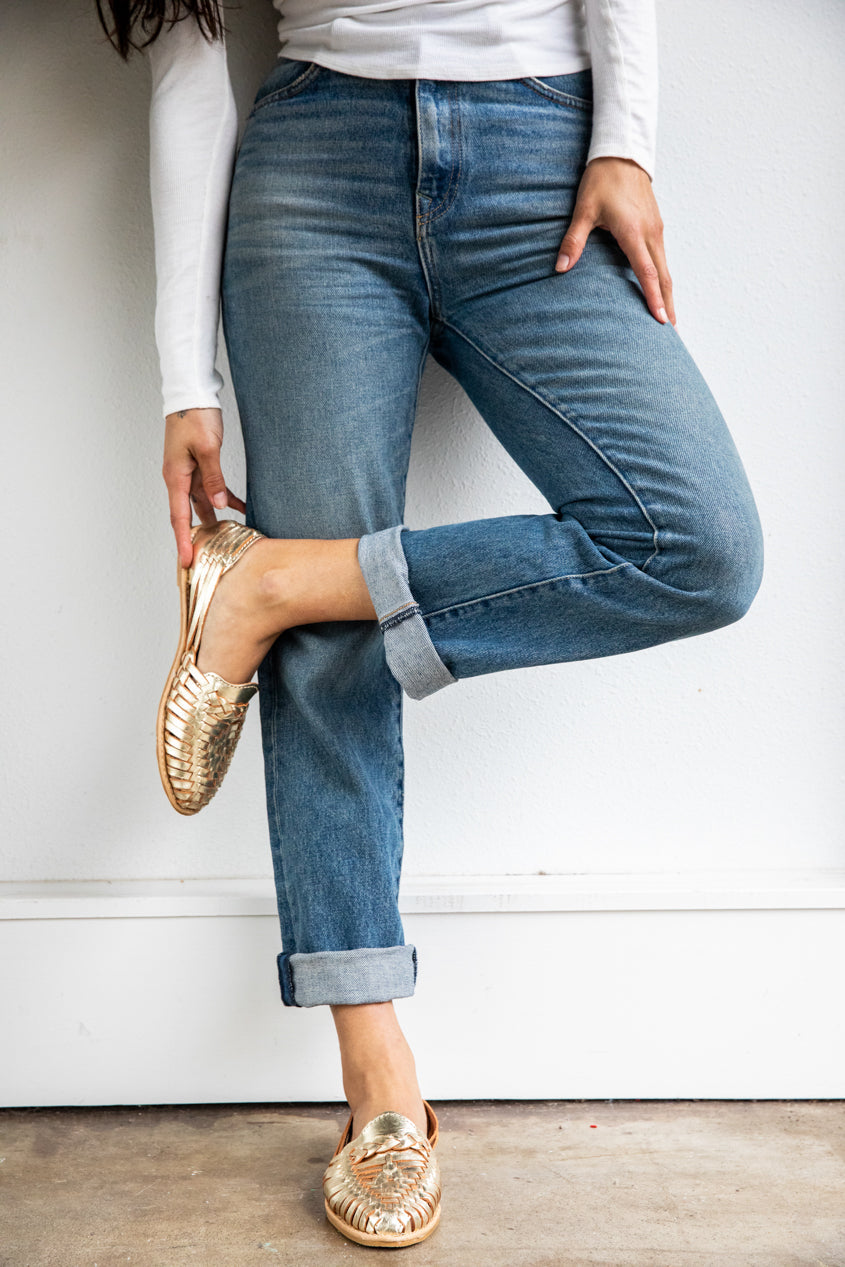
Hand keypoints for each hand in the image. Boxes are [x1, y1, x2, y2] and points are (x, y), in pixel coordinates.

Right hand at [162, 407, 245, 567]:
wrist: (191, 395)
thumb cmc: (194, 417)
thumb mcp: (207, 448)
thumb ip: (213, 478)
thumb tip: (218, 505)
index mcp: (176, 477)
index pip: (179, 517)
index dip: (183, 541)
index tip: (186, 561)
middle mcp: (179, 479)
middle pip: (187, 515)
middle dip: (195, 538)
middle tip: (204, 560)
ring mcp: (189, 473)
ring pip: (201, 504)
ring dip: (213, 521)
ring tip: (226, 540)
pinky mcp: (199, 466)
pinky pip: (212, 489)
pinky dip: (225, 499)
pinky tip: (241, 509)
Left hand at [554, 156, 675, 326]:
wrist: (622, 153)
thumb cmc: (601, 180)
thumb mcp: (583, 209)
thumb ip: (573, 240)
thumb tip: (560, 267)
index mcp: (633, 232)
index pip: (647, 272)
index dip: (653, 297)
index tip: (660, 319)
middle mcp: (650, 233)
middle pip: (664, 276)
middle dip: (667, 303)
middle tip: (670, 329)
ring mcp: (656, 229)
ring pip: (666, 268)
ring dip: (668, 292)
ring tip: (667, 315)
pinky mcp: (656, 226)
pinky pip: (662, 258)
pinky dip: (663, 278)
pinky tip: (660, 290)